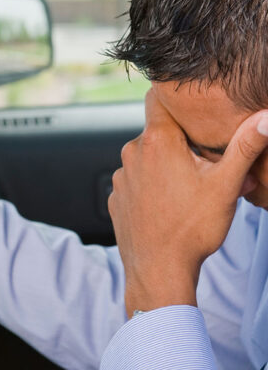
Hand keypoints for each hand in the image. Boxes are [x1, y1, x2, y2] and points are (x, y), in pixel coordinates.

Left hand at [109, 90, 267, 316]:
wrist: (158, 271)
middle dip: (182, 144)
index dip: (177, 100)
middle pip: (159, 132)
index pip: (159, 98)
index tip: (192, 112)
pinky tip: (165, 204)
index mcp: (157, 141)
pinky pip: (135, 178)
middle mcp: (132, 153)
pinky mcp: (116, 195)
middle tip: (204, 168)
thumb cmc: (191, 229)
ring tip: (186, 191)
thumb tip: (266, 117)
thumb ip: (245, 146)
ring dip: (166, 165)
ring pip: (147, 157)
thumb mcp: (225, 185)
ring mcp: (121, 176)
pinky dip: (150, 184)